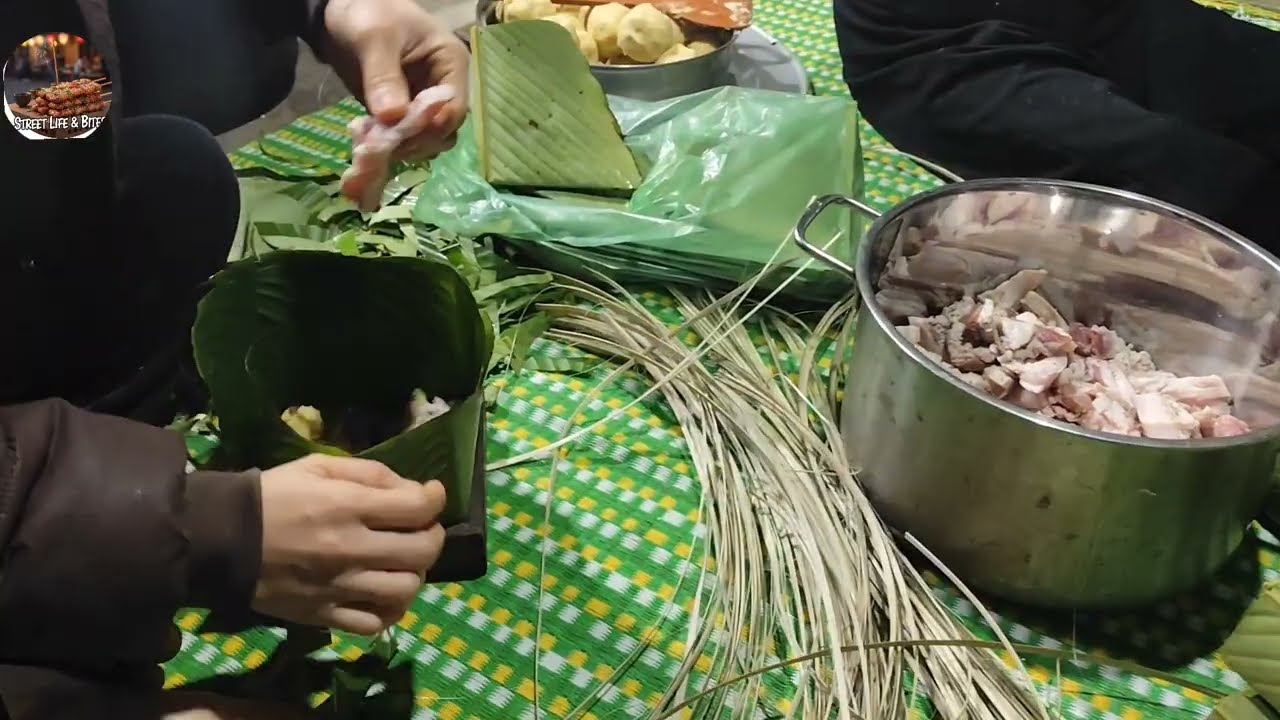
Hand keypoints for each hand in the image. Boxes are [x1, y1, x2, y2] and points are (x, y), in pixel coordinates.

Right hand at [252, 454, 446, 634]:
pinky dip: (389, 610)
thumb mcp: (319, 467)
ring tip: (401, 563)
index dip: (435, 498)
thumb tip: (412, 490)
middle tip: (421, 529)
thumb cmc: (274, 495)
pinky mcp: (324, 615)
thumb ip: (370, 474)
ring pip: (405, 590)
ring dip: (414, 574)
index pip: (417, 507)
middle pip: (422, 551)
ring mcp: (339, 587)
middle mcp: (350, 549)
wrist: (220, 539)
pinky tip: (383, 593)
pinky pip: (374, 623)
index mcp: (347, 506)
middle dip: (432, 536)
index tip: (431, 494)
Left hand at [321, 0, 469, 160]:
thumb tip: (393, 117)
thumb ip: (384, 78)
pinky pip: (406, 137)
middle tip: (380, 143)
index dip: (428, 127)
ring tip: (371, 140)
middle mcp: (444, 87)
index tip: (396, 134)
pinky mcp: (406, 112)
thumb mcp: (375, 39)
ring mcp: (425, 102)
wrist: (344, 10)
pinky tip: (368, 138)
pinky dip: (390, 142)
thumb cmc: (369, 14)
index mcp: (451, 64)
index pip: (454, 109)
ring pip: (427, 139)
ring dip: (403, 146)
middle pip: (443, 130)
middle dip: (415, 140)